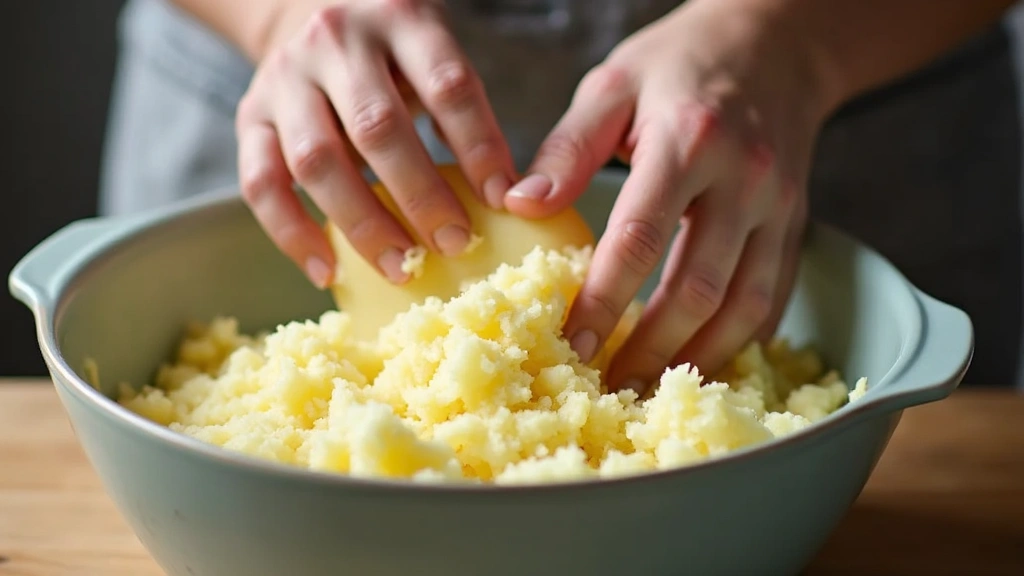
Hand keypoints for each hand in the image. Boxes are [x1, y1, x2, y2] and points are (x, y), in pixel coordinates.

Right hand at [236, 0, 516, 287]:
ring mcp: (284, 79)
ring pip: (317, 160)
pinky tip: (327, 271)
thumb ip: (459, 113)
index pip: (446, 85)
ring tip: (402, 267)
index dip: (478, 145)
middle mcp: (336, 42)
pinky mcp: (249, 116)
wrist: (304, 10)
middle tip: (454, 244)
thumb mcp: (431, 54)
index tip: (502, 199)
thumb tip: (503, 197)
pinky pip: (261, 183)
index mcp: (399, 19)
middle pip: (377, 127)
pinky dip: (292, 234)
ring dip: (362, 224)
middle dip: (420, 195)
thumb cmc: (389, 54)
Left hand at [505, 0, 833, 393]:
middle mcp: (745, 180)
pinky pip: (774, 298)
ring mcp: (780, 208)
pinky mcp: (797, 226)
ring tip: (650, 390)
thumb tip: (520, 204)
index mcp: (688, 140)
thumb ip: (568, 146)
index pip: (641, 235)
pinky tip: (702, 363)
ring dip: (697, 358)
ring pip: (745, 306)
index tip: (572, 342)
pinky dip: (739, 341)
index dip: (605, 297)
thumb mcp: (614, 83)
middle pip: (698, 287)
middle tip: (607, 388)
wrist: (777, 43)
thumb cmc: (681, 63)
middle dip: (650, 348)